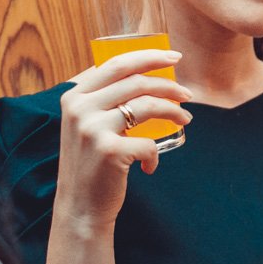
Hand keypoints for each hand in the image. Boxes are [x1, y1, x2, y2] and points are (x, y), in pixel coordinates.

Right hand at [55, 49, 191, 228]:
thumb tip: (146, 75)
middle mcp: (80, 108)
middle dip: (168, 83)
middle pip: (136, 81)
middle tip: (188, 94)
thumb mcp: (87, 125)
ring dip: (173, 112)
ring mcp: (92, 129)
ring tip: (185, 120)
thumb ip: (105, 100)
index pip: (117, 63)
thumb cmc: (91, 163)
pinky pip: (148, 143)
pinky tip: (149, 165)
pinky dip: (155, 155)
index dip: (149, 56)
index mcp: (74, 95)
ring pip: (147, 106)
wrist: (79, 207)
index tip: (173, 57)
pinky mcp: (109, 151)